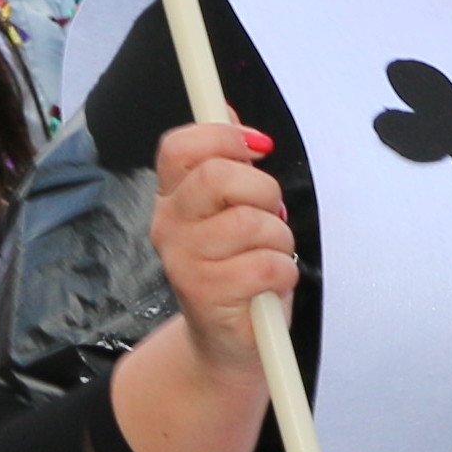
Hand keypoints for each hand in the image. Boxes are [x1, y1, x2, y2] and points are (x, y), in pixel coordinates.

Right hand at [150, 119, 296, 369]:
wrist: (229, 344)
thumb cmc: (237, 272)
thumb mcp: (230, 211)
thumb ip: (227, 159)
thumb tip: (224, 107)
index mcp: (172, 197)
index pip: (179, 146)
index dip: (223, 135)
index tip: (258, 146)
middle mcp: (168, 225)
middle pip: (218, 176)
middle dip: (263, 191)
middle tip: (270, 215)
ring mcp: (184, 261)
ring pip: (251, 222)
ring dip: (279, 240)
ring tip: (270, 257)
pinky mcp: (206, 295)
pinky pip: (266, 265)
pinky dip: (283, 274)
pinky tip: (268, 286)